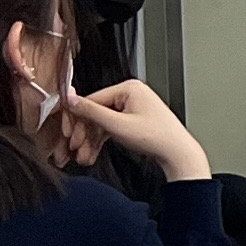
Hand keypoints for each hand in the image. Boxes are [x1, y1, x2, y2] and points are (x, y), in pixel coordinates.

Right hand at [58, 80, 209, 183]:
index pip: (92, 100)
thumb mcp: (118, 125)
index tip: (68, 135)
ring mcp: (133, 106)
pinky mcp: (133, 118)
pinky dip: (102, 140)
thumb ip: (92, 112)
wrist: (177, 153)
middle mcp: (131, 93)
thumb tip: (71, 99)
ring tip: (84, 157)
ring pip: (102, 122)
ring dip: (91, 141)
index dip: (77, 120)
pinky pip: (111, 127)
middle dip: (85, 134)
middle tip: (76, 149)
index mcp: (129, 88)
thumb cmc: (156, 137)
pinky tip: (93, 154)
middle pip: (96, 113)